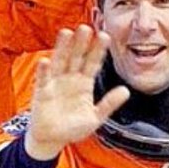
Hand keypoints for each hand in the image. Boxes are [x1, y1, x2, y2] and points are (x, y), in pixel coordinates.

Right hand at [24, 26, 129, 160]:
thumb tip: (126, 91)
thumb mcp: (96, 117)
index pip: (93, 63)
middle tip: (86, 27)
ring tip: (66, 33)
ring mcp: (55, 83)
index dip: (98, 50)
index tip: (105, 36)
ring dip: (63, 48)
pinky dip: (44, 70)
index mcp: (84, 83)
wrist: (51, 139)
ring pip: (60, 62)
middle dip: (81, 43)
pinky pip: (43, 79)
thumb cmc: (72, 128)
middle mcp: (70, 79)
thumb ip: (109, 104)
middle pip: (76, 57)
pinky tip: (45, 60)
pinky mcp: (42, 91)